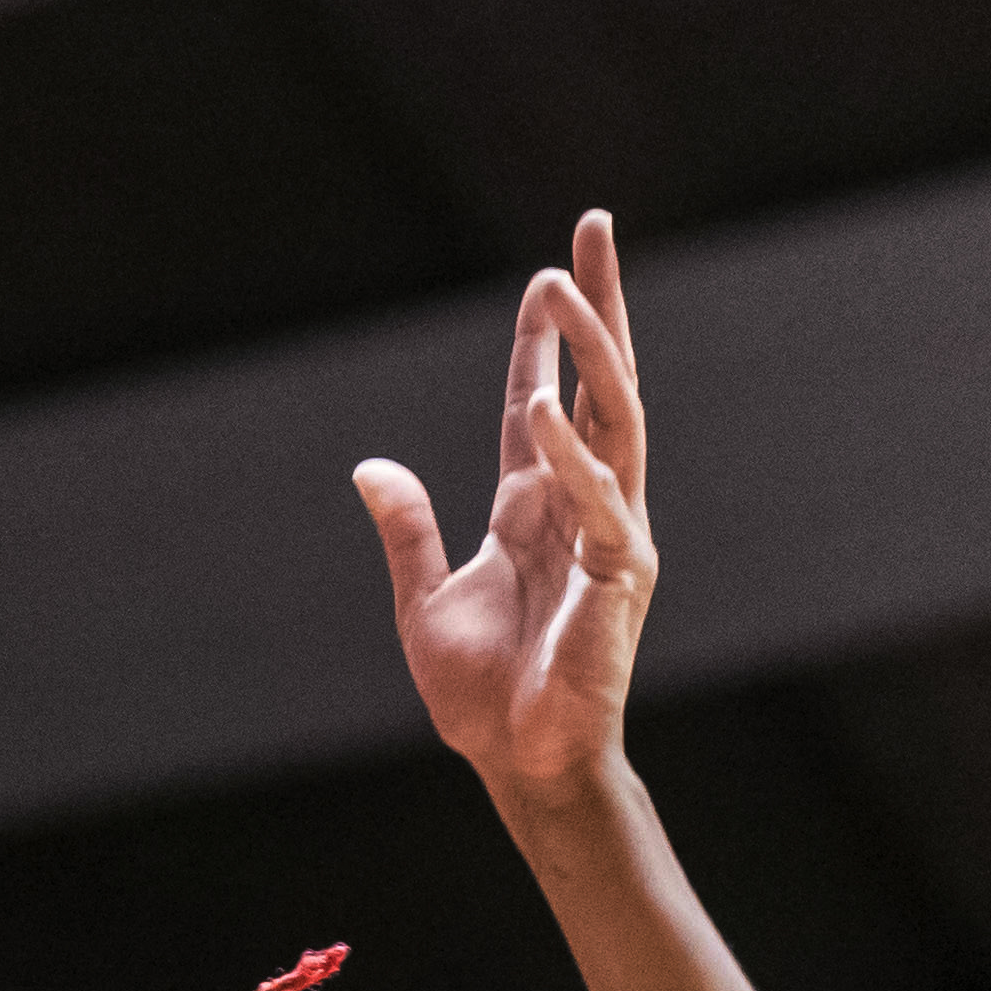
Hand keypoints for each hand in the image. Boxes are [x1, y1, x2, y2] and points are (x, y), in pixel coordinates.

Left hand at [360, 212, 657, 805]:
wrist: (519, 765)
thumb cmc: (482, 697)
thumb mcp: (424, 600)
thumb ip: (408, 530)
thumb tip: (368, 466)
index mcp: (537, 505)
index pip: (542, 399)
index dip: (543, 337)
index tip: (545, 272)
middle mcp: (584, 504)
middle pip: (601, 383)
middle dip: (599, 305)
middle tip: (594, 225)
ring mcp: (613, 534)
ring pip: (614, 421)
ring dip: (590, 351)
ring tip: (562, 285)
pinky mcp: (623, 576)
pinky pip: (601, 503)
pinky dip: (572, 457)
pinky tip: (542, 410)